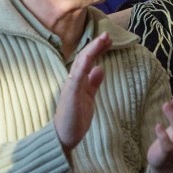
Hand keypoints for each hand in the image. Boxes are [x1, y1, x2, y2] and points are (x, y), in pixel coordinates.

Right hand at [53, 33, 111, 152]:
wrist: (63, 137)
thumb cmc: (75, 119)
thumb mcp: (88, 98)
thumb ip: (93, 84)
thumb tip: (100, 68)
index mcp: (78, 81)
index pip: (88, 61)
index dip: (97, 50)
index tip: (108, 41)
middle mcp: (73, 81)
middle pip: (84, 58)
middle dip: (96, 46)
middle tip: (108, 35)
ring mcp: (71, 86)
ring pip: (80, 64)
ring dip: (92, 51)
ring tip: (103, 40)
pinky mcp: (70, 95)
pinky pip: (76, 78)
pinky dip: (82, 67)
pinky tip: (90, 57)